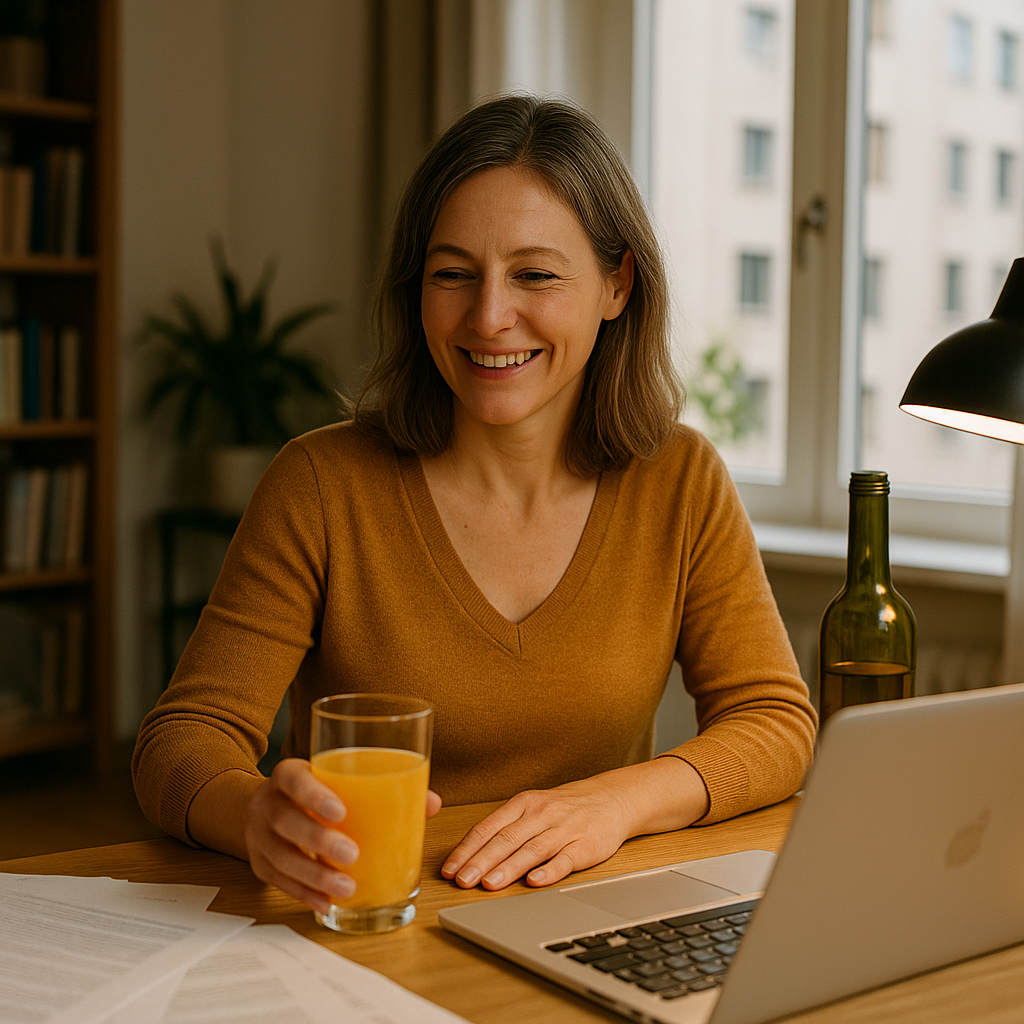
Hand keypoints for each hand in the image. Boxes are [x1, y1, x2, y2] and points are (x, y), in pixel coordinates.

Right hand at [245, 758, 441, 913]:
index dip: (313, 795)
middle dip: (318, 841)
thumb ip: (383, 787)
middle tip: (352, 855)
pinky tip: (326, 902)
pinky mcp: (259, 863)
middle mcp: (267, 802)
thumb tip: (430, 802)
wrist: (271, 803)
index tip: (340, 811)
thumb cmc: (318, 790)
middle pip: (286, 821)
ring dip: (313, 876)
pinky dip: (303, 893)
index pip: (294, 779)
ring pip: (280, 857)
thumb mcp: (340, 779)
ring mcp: (258, 835)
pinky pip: (278, 881)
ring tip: (346, 888)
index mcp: (288, 774)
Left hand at [440, 758, 709, 890]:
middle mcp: (541, 814)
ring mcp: (564, 829)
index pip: (488, 827)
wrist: (613, 798)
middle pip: (506, 839)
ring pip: (532, 849)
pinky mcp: (586, 844)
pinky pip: (566, 858)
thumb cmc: (565, 808)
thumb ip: (506, 829)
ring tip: (489, 884)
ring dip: (509, 867)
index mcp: (523, 804)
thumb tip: (470, 856)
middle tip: (462, 880)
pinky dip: (550, 870)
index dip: (467, 849)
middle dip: (481, 861)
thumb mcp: (533, 809)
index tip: (450, 870)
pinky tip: (535, 882)